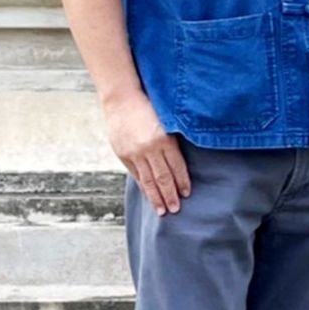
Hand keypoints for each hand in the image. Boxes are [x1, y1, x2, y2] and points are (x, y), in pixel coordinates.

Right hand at [104, 91, 190, 215]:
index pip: (176, 166)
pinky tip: (149, 195)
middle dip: (170, 195)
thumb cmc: (147, 106)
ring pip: (148, 180)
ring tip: (162, 210)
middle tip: (176, 209)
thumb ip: (169, 142)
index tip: (187, 193)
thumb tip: (178, 164)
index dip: (182, 181)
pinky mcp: (124, 154)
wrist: (121, 99)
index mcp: (163, 138)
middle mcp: (149, 148)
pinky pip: (136, 175)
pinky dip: (144, 187)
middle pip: (163, 177)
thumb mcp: (164, 121)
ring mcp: (135, 152)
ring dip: (156, 197)